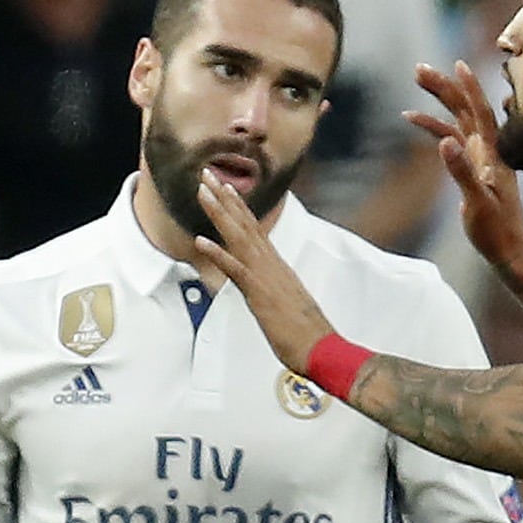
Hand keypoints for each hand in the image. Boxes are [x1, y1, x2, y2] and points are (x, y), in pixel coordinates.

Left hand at [177, 173, 334, 373]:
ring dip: (219, 212)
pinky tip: (199, 240)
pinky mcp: (260, 293)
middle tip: (206, 174)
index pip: (254, 229)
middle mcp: (271, 263)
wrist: (322, 348)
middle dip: (224, 197)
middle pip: (245, 223)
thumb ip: (276, 291)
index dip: (238, 207)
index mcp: (277, 265)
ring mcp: (265, 276)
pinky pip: (235, 270)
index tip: (224, 187)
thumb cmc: (306, 333)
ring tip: (202, 191)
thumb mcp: (287, 304)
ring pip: (239, 237)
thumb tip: (269, 290)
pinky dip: (217, 253)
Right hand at [408, 59, 522, 294]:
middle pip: (466, 107)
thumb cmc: (495, 229)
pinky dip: (432, 125)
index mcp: (492, 153)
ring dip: (438, 99)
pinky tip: (412, 118)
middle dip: (445, 86)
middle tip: (419, 68)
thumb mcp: (476, 202)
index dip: (470, 88)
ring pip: (457, 117)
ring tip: (417, 79)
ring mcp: (479, 155)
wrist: (505, 248)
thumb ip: (461, 172)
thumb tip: (444, 142)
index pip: (481, 112)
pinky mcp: (470, 164)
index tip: (458, 65)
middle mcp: (487, 148)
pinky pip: (450, 136)